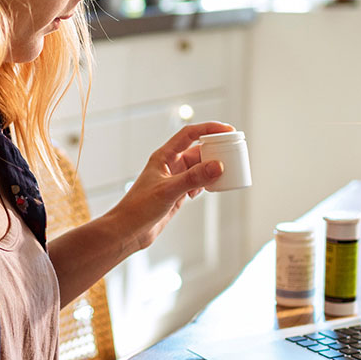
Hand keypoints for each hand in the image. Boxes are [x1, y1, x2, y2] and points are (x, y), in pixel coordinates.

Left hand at [106, 122, 233, 252]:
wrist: (128, 231)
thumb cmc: (139, 208)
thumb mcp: (169, 191)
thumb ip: (193, 178)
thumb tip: (219, 165)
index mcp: (164, 156)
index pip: (189, 134)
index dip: (209, 128)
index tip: (228, 130)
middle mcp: (169, 165)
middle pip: (197, 150)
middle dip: (215, 151)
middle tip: (233, 154)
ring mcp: (174, 179)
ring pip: (199, 168)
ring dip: (212, 169)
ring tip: (226, 173)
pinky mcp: (176, 194)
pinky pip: (197, 183)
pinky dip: (206, 184)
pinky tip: (208, 190)